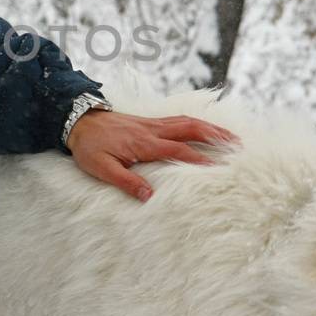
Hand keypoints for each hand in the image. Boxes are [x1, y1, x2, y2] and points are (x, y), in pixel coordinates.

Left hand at [66, 109, 236, 201]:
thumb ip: (126, 182)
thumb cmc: (89, 147)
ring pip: (187, 121)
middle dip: (216, 136)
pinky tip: (204, 128)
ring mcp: (152, 123)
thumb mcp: (102, 169)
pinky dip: (196, 123)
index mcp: (143, 143)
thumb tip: (149, 196)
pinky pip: (178, 119)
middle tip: (238, 144)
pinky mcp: (149, 121)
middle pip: (190, 129)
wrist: (77, 121)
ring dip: (210, 127)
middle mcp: (152, 130)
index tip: (219, 169)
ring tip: (230, 136)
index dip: (199, 160)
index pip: (178, 151)